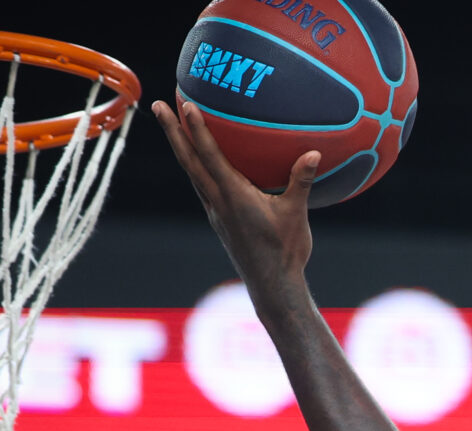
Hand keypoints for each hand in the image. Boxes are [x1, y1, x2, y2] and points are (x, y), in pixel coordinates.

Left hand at [152, 100, 318, 287]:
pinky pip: (202, 184)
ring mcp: (215, 211)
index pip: (210, 156)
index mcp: (234, 196)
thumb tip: (313, 153)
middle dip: (172, 132)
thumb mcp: (296, 214)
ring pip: (191, 172)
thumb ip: (301, 182)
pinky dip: (196, 165)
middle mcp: (217, 201)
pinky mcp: (219, 218)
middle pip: (188, 161)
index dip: (197, 129)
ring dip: (180, 147)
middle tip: (158, 104)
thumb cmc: (285, 251)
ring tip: (172, 125)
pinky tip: (201, 159)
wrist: (272, 285)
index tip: (185, 104)